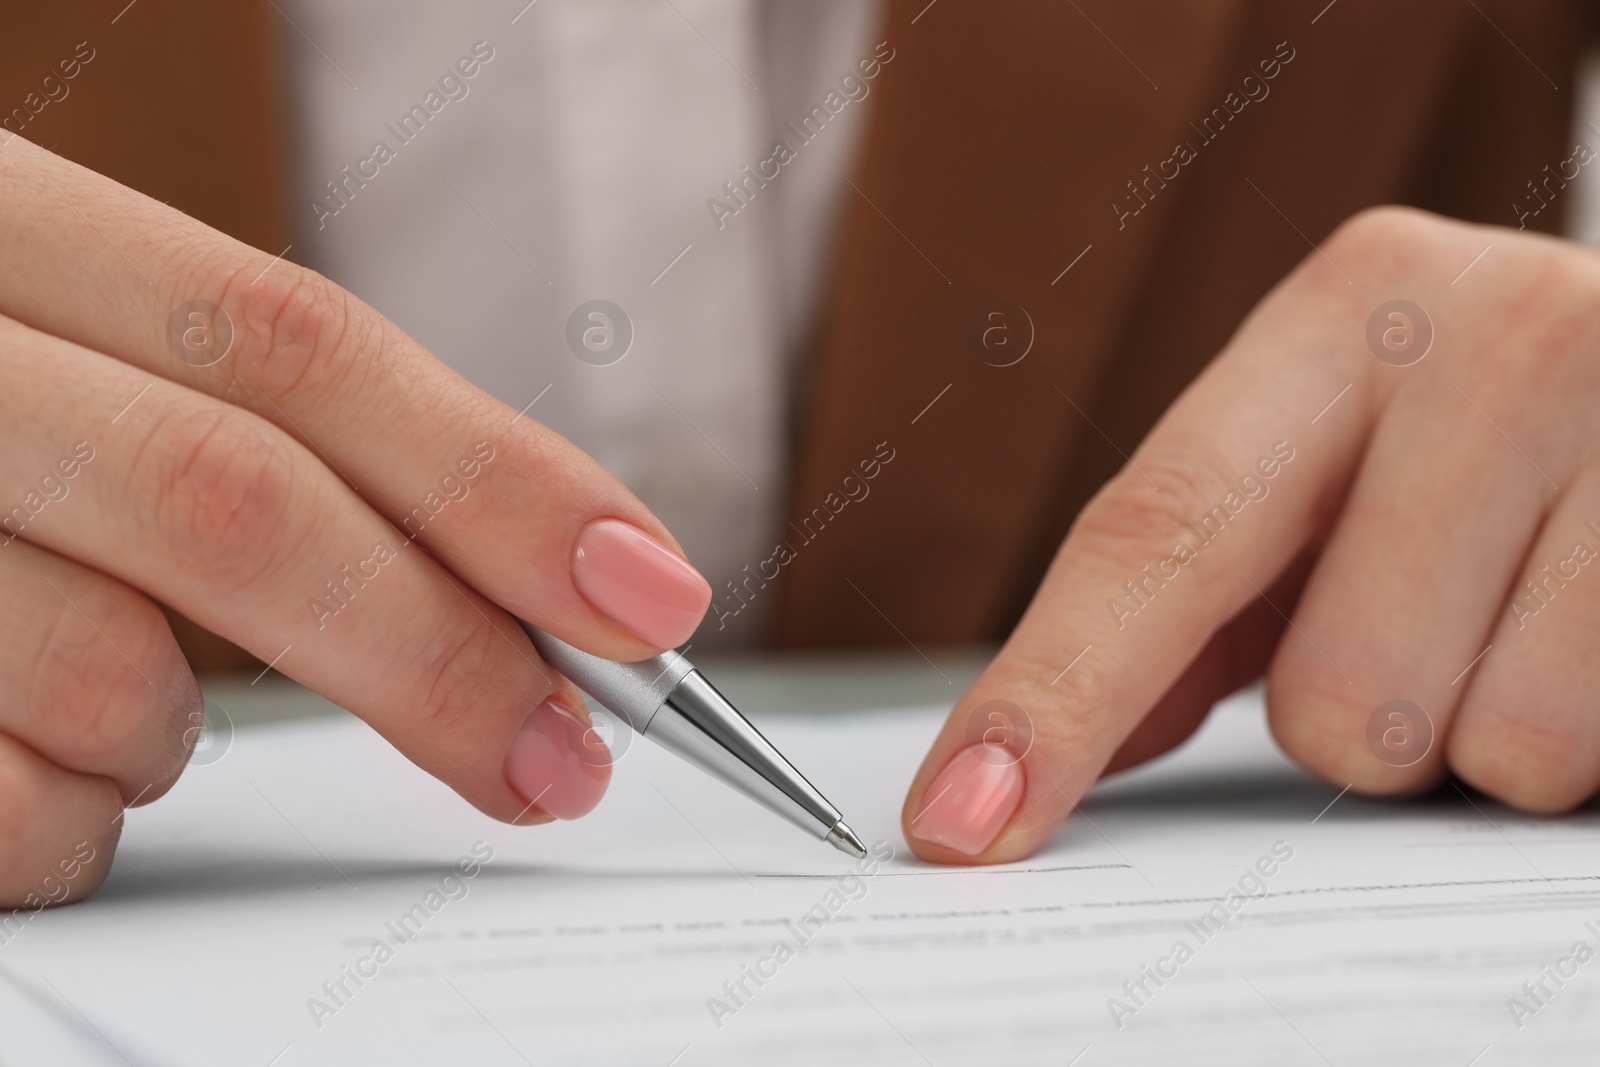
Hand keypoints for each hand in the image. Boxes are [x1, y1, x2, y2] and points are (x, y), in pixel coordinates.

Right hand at [0, 136, 710, 907]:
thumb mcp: (60, 348)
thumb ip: (246, 428)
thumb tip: (524, 580)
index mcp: (0, 226)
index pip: (299, 347)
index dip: (495, 476)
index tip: (648, 593)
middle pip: (238, 502)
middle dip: (435, 652)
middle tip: (560, 762)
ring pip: (108, 677)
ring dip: (176, 737)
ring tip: (136, 715)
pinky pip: (6, 805)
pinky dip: (66, 820)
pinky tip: (27, 762)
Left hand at [902, 206, 1599, 861]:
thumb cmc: (1496, 449)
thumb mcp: (1337, 479)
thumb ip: (1186, 600)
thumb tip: (1019, 751)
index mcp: (1349, 309)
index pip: (1153, 535)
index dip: (1049, 699)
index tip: (959, 823)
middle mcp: (1494, 332)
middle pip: (1329, 698)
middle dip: (1372, 717)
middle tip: (1447, 622)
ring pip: (1478, 747)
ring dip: (1494, 731)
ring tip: (1542, 622)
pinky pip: (1589, 761)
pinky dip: (1591, 743)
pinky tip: (1597, 629)